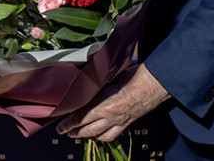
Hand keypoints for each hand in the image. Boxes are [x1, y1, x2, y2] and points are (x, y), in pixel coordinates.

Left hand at [56, 65, 170, 141]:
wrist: (154, 83)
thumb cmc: (134, 75)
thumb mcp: (110, 76)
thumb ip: (96, 84)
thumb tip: (83, 83)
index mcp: (104, 104)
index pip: (80, 117)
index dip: (68, 124)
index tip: (60, 127)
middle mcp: (110, 116)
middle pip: (87, 129)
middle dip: (73, 132)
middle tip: (65, 132)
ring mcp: (119, 121)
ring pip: (98, 135)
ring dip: (86, 135)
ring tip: (77, 134)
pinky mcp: (127, 123)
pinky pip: (112, 135)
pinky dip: (102, 137)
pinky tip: (98, 135)